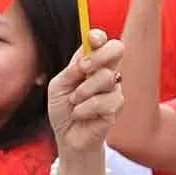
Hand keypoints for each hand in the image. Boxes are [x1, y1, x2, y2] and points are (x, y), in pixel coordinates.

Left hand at [47, 32, 123, 159]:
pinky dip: (85, 108)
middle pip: (117, 48)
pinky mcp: (116, 106)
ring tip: (74, 102)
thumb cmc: (62, 110)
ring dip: (84, 91)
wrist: (67, 138)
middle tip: (83, 70)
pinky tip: (79, 115)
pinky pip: (104, 100)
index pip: (101, 41)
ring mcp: (113, 88)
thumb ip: (70, 72)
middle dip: (100, 56)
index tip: (92, 40)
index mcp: (89, 62)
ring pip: (107, 77)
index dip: (99, 36)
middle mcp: (104, 71)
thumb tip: (83, 61)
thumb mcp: (58, 87)